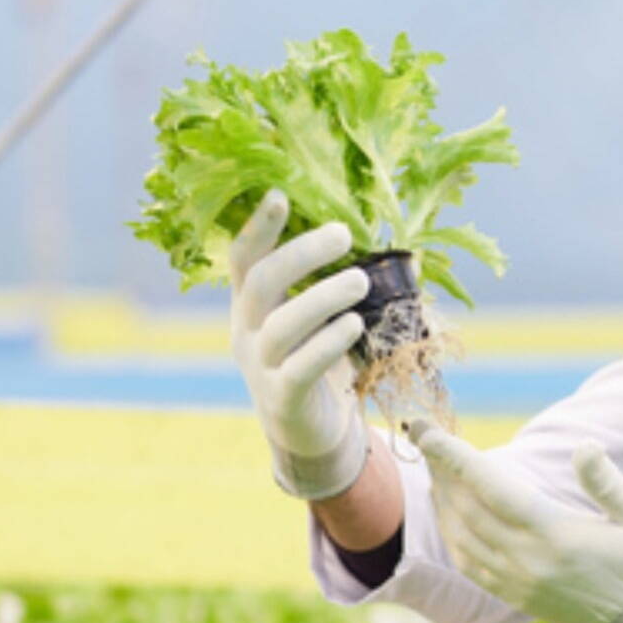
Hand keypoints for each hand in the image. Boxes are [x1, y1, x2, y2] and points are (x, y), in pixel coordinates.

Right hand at [229, 189, 372, 499]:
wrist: (307, 429)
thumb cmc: (314, 358)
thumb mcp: (311, 317)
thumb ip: (326, 283)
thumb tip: (377, 242)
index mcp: (251, 305)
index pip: (244, 260)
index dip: (257, 228)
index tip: (278, 194)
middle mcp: (247, 330)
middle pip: (260, 283)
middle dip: (300, 254)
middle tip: (342, 233)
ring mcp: (260, 366)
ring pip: (280, 326)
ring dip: (322, 298)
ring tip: (360, 280)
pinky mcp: (282, 398)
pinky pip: (300, 367)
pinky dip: (326, 343)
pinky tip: (353, 324)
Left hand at [412, 423, 622, 622]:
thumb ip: (608, 483)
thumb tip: (584, 446)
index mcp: (559, 536)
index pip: (491, 489)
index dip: (455, 457)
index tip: (428, 430)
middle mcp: (530, 562)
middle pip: (466, 509)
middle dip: (439, 469)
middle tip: (423, 435)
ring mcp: (520, 584)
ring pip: (461, 538)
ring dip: (442, 501)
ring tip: (435, 468)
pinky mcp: (518, 598)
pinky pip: (470, 565)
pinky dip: (452, 534)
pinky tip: (451, 514)